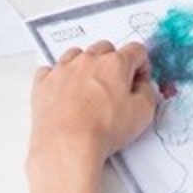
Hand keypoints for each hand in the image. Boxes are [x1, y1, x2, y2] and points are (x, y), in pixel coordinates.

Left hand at [28, 42, 157, 174]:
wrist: (67, 144)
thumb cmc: (103, 130)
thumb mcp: (142, 114)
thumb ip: (147, 93)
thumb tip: (143, 87)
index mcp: (115, 64)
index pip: (136, 51)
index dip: (142, 66)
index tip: (139, 80)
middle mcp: (88, 60)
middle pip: (105, 49)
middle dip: (113, 63)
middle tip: (115, 87)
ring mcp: (63, 69)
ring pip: (77, 54)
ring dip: (85, 66)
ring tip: (89, 89)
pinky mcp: (44, 82)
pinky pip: (51, 70)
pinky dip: (59, 78)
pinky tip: (64, 92)